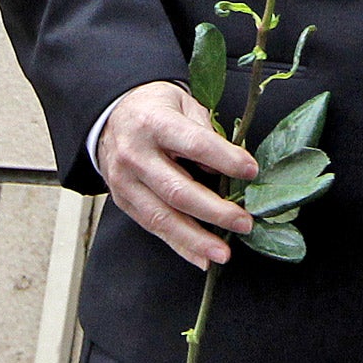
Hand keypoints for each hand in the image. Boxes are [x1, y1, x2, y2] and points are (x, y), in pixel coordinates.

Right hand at [96, 81, 256, 270]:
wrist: (111, 116)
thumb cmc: (156, 108)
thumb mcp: (182, 103)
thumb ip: (204, 130)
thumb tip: (227, 165)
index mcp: (153, 123)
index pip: (194, 144)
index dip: (224, 159)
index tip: (251, 171)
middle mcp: (135, 154)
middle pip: (177, 190)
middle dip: (214, 211)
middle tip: (244, 222)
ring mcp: (125, 181)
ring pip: (162, 216)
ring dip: (196, 239)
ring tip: (223, 253)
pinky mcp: (123, 201)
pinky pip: (153, 227)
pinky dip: (180, 245)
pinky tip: (201, 258)